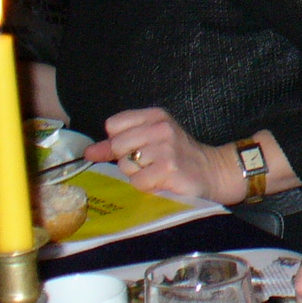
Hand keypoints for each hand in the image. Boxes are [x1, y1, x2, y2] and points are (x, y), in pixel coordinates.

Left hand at [87, 108, 243, 203]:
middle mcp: (161, 127)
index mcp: (155, 116)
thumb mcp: (151, 141)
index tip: (132, 149)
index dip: (117, 141)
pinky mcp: (168, 169)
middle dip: (127, 160)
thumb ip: (118, 144)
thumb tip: (88, 152)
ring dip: (138, 175)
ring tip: (157, 172)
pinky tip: (162, 181)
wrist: (213, 172)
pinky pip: (138, 181)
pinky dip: (147, 186)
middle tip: (149, 163)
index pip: (113, 124)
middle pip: (117, 145)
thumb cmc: (178, 157)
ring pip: (126, 165)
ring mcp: (165, 148)